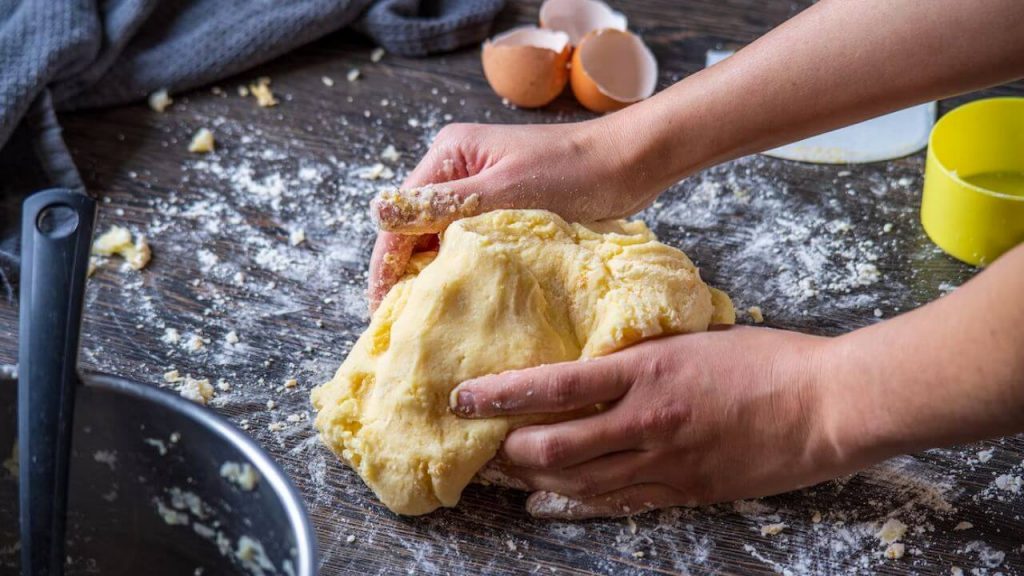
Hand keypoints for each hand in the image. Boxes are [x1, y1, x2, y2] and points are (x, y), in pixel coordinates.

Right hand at [367, 119, 657, 310]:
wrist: (629, 164)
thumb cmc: (573, 172)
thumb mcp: (504, 191)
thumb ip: (444, 204)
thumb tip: (378, 212)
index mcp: (449, 155)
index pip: (401, 216)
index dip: (386, 264)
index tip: (382, 309)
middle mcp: (457, 169)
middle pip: (415, 228)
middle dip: (406, 273)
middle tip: (402, 323)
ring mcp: (480, 189)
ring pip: (441, 239)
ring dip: (436, 274)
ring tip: (428, 320)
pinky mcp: (503, 208)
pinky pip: (470, 242)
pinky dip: (464, 268)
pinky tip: (464, 298)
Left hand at [450, 326, 859, 518]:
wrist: (824, 405)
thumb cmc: (765, 360)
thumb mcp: (691, 339)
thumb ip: (640, 356)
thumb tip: (595, 362)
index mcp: (646, 370)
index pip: (554, 384)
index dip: (501, 394)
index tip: (464, 397)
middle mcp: (646, 420)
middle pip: (554, 446)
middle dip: (508, 450)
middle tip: (482, 445)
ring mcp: (665, 462)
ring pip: (578, 482)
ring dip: (534, 480)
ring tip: (506, 474)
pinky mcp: (685, 491)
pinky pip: (617, 503)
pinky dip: (577, 502)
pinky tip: (550, 501)